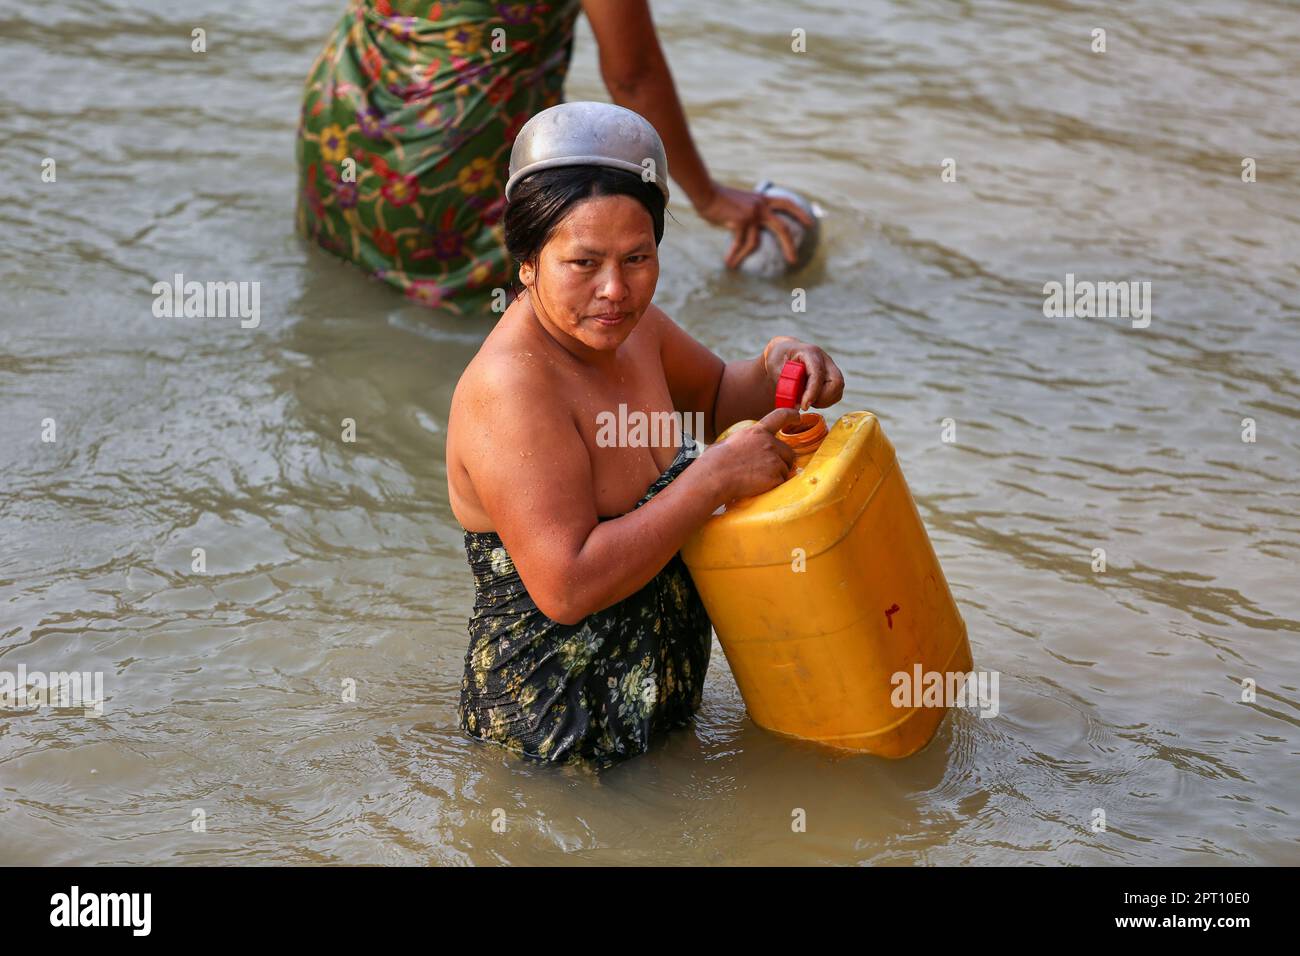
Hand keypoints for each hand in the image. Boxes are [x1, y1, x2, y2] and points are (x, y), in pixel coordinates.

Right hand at [694, 181, 815, 269]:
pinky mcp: (741, 222)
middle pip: (781, 228)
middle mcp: (760, 206)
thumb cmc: (719, 198)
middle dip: (789, 245)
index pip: (786, 203)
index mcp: (762, 199)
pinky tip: (729, 262)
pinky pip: (739, 243)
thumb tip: (750, 229)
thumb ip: (750, 211)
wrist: (706, 192)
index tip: (810, 224)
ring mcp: (752, 214)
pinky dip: (734, 254)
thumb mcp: (740, 202)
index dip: (799, 213)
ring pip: (755, 242)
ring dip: (744, 255)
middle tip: (794, 260)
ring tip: (734, 265)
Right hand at [698, 407, 800, 503]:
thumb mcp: (728, 442)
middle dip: (783, 461)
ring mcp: (774, 460)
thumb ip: (743, 443)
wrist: (715, 477)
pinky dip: (773, 487)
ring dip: (776, 476)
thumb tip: (741, 448)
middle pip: (788, 452)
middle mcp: (769, 443)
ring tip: (756, 479)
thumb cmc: (714, 462)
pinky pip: (781, 483)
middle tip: (767, 471)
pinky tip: (757, 487)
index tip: (797, 417)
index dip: (791, 416)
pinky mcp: (775, 476)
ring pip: (785, 469)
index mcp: (756, 432)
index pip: (779, 417)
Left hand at [761, 337, 845, 410]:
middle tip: (804, 403)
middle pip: (836, 382)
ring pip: (838, 390)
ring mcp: (831, 368)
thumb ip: (784, 384)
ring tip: (806, 400)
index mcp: (810, 353)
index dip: (813, 391)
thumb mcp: (773, 366)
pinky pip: (836, 394)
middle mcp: (825, 359)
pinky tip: (811, 399)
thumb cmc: (778, 358)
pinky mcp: (833, 377)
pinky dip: (825, 402)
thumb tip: (796, 405)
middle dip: (822, 398)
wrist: (785, 352)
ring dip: (823, 401)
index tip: (804, 406)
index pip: (818, 373)